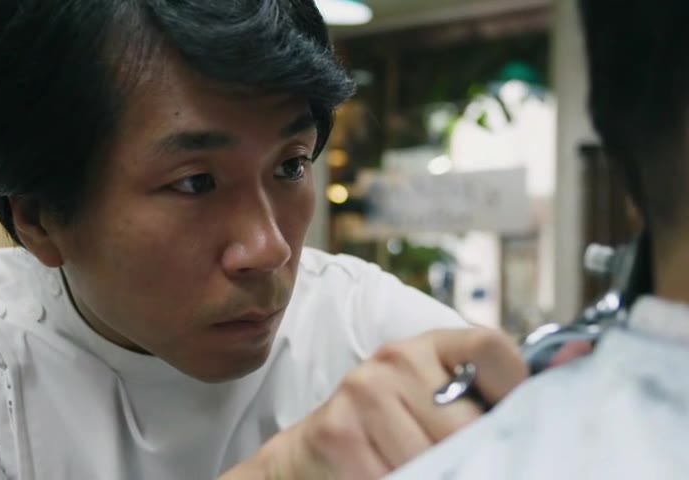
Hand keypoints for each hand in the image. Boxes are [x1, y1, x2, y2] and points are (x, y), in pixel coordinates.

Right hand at [226, 328, 528, 479]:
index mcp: (430, 344)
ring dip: (432, 477)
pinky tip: (390, 473)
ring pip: (431, 459)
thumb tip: (563, 378)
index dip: (514, 387)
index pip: (490, 347)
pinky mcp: (339, 431)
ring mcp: (365, 391)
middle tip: (460, 464)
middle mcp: (397, 358)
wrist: (314, 449)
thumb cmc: (388, 426)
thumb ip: (484, 396)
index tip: (512, 425)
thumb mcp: (433, 398)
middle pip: (468, 423)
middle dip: (470, 458)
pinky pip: (392, 476)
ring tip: (422, 470)